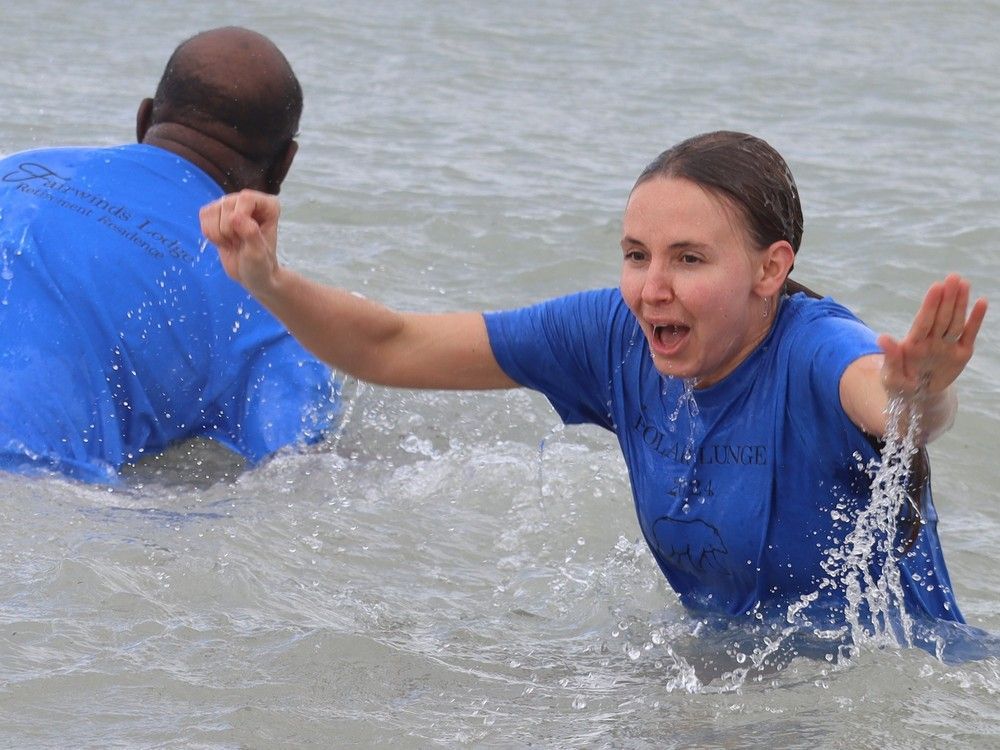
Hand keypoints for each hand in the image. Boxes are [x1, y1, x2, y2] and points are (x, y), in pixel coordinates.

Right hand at [199, 190, 281, 296]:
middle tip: (240, 243)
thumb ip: (250, 233)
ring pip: (212, 210)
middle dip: (228, 230)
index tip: (246, 237)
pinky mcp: (217, 212)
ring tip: (233, 242)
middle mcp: (249, 200)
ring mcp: (232, 204)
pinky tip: (224, 241)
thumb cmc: (260, 265)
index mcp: (268, 205)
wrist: (252, 275)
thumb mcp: (258, 254)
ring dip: (218, 234)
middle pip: (226, 204)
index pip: (245, 198)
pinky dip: (210, 234)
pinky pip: (203, 216)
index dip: (239, 218)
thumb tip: (234, 216)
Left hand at [877, 273, 986, 397]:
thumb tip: (881, 337)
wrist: (916, 398)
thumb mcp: (891, 375)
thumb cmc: (899, 384)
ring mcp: (946, 346)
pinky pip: (969, 334)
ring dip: (960, 303)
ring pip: (954, 322)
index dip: (930, 305)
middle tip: (953, 277)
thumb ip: (890, 356)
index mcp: (913, 344)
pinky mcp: (961, 353)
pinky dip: (976, 320)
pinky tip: (980, 302)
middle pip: (941, 317)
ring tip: (964, 283)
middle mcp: (931, 341)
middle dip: (947, 298)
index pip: (923, 321)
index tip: (936, 287)